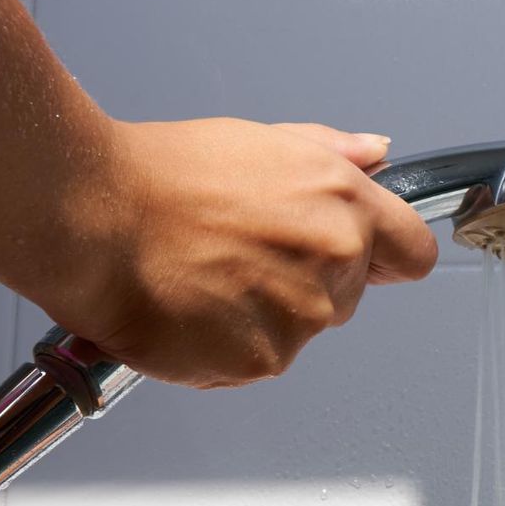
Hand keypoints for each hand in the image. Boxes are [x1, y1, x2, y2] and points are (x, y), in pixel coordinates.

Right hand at [48, 118, 438, 388]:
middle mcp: (333, 262)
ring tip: (204, 276)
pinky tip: (190, 309)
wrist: (92, 216)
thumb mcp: (259, 141)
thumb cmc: (160, 175)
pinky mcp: (259, 361)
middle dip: (306, 281)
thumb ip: (330, 153)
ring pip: (300, 332)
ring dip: (262, 316)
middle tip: (240, 253)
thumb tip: (375, 154)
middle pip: (348, 296)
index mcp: (343, 205)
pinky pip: (255, 364)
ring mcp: (299, 318)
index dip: (388, 258)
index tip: (369, 260)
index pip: (412, 254)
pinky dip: (226, 347)